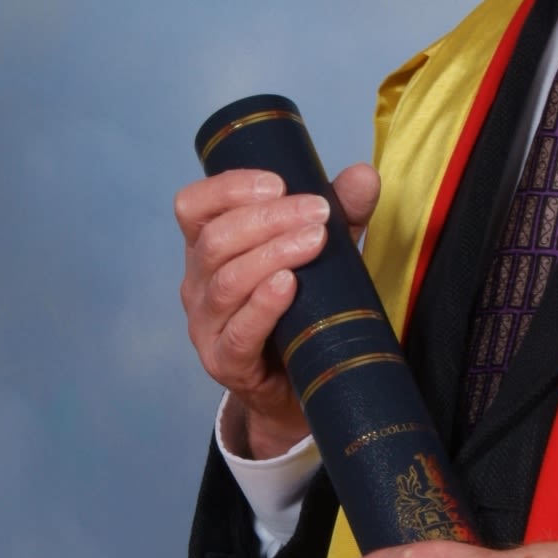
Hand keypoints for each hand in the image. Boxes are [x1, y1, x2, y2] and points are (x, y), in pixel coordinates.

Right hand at [173, 161, 379, 459]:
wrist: (306, 382)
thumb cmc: (306, 308)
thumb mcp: (325, 252)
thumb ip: (342, 212)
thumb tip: (363, 175)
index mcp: (210, 247)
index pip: (194, 206)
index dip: (228, 188)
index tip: (279, 182)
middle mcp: (198, 283)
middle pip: (215, 239)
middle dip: (269, 219)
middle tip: (319, 211)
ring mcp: (206, 325)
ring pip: (225, 281)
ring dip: (272, 254)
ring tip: (315, 241)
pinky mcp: (224, 363)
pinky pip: (238, 331)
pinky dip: (263, 305)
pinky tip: (288, 285)